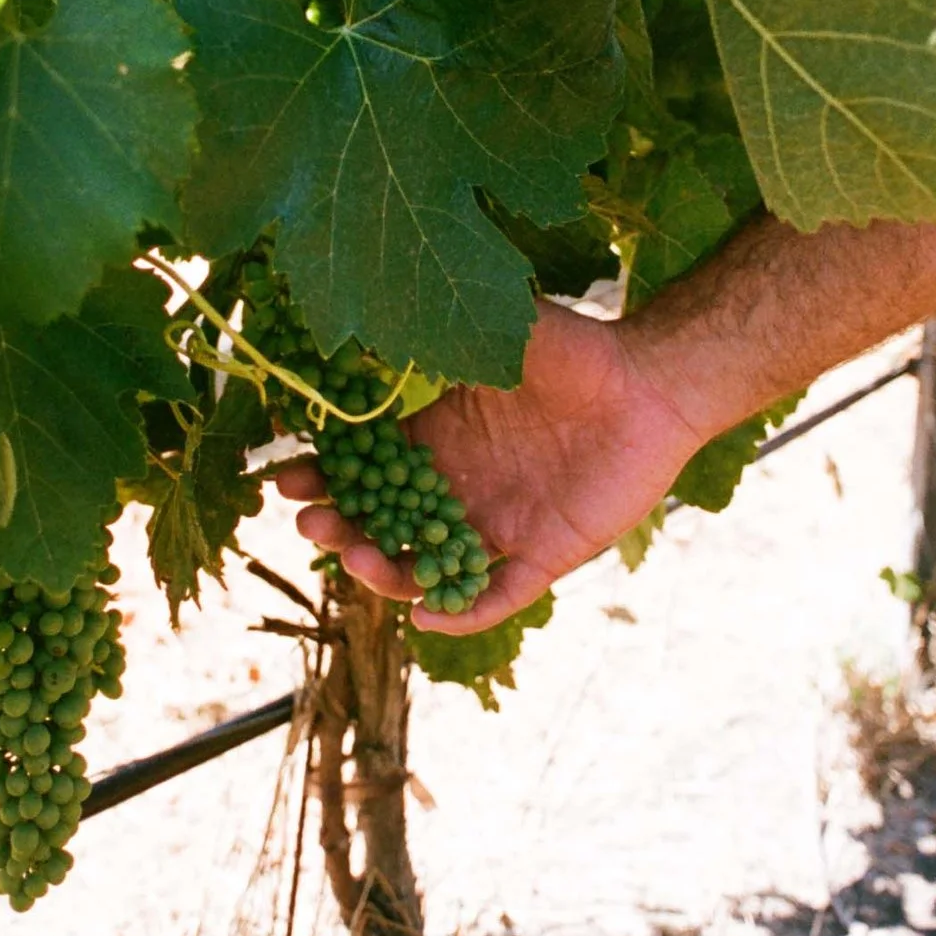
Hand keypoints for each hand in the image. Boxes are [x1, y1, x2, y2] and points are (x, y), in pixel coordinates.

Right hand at [273, 302, 708, 632]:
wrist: (650, 383)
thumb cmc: (573, 348)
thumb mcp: (494, 329)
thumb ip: (436, 333)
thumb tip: (365, 322)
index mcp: (436, 438)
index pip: (364, 471)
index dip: (323, 478)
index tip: (285, 476)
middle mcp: (458, 488)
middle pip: (382, 526)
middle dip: (339, 529)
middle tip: (311, 522)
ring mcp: (497, 526)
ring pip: (426, 569)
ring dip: (385, 574)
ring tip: (360, 557)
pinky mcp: (542, 555)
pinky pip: (493, 598)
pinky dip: (460, 613)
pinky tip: (427, 613)